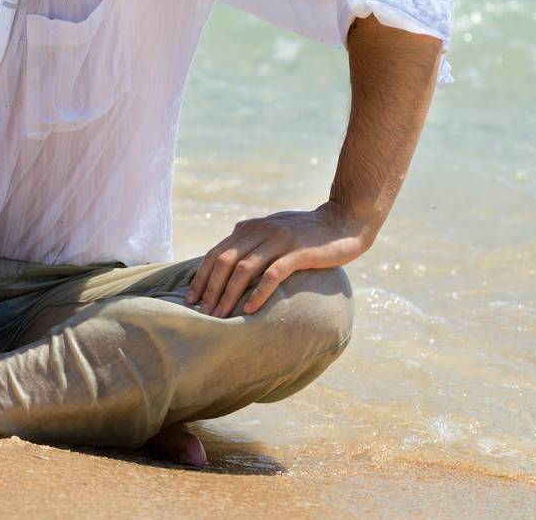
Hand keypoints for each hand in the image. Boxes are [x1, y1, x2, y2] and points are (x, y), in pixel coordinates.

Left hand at [184, 202, 369, 318]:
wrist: (344, 220)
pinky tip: (249, 309)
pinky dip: (258, 292)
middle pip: (224, 261)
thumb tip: (232, 242)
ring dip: (228, 294)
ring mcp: (278, 241)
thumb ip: (253, 234)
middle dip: (210, 289)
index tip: (191, 299)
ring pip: (243, 269)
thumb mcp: (274, 227)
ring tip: (220, 315)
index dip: (201, 276)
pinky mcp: (298, 253)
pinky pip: (272, 274)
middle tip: (203, 313)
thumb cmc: (308, 230)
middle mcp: (260, 232)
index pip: (215, 253)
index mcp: (250, 228)